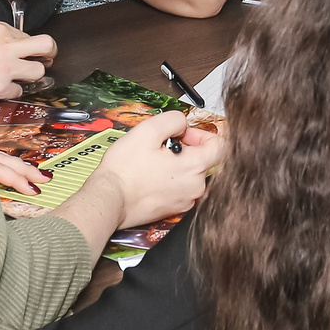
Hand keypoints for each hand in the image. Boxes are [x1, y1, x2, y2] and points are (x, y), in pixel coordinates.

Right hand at [0, 20, 55, 106]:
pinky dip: (10, 93)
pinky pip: (18, 92)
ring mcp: (5, 67)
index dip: (29, 47)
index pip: (28, 36)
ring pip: (38, 72)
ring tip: (15, 80)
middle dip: (48, 55)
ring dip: (29, 78)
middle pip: (46, 46)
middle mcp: (5, 45)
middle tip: (44, 62)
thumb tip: (12, 47)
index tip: (29, 54)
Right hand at [83, 110, 223, 228]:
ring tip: (155, 161)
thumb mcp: (148, 129)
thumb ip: (174, 120)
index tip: (183, 134)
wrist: (109, 200)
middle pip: (205, 160)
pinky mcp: (174, 210)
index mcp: (195, 167)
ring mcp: (186, 201)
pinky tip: (152, 175)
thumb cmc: (125, 170)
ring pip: (193, 174)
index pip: (220, 146)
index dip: (202, 134)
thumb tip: (182, 124)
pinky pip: (182, 188)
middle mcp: (195, 187)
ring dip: (179, 164)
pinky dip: (172, 179)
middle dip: (187, 148)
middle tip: (163, 145)